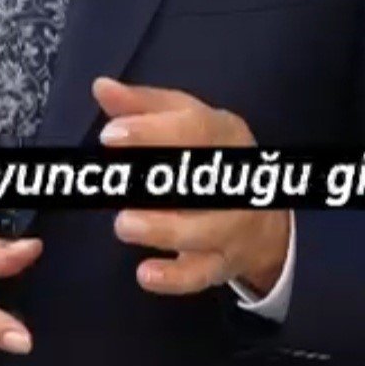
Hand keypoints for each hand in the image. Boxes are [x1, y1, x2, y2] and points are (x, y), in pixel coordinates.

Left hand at [93, 77, 289, 295]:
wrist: (263, 216)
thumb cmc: (209, 155)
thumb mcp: (183, 119)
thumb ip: (142, 105)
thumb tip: (101, 87)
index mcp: (225, 134)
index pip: (194, 129)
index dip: (151, 131)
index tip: (109, 135)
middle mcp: (234, 178)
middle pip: (201, 181)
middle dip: (157, 183)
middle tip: (111, 182)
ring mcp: (233, 224)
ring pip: (203, 231)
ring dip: (162, 229)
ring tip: (124, 225)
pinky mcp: (223, 263)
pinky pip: (201, 274)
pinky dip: (175, 278)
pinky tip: (145, 274)